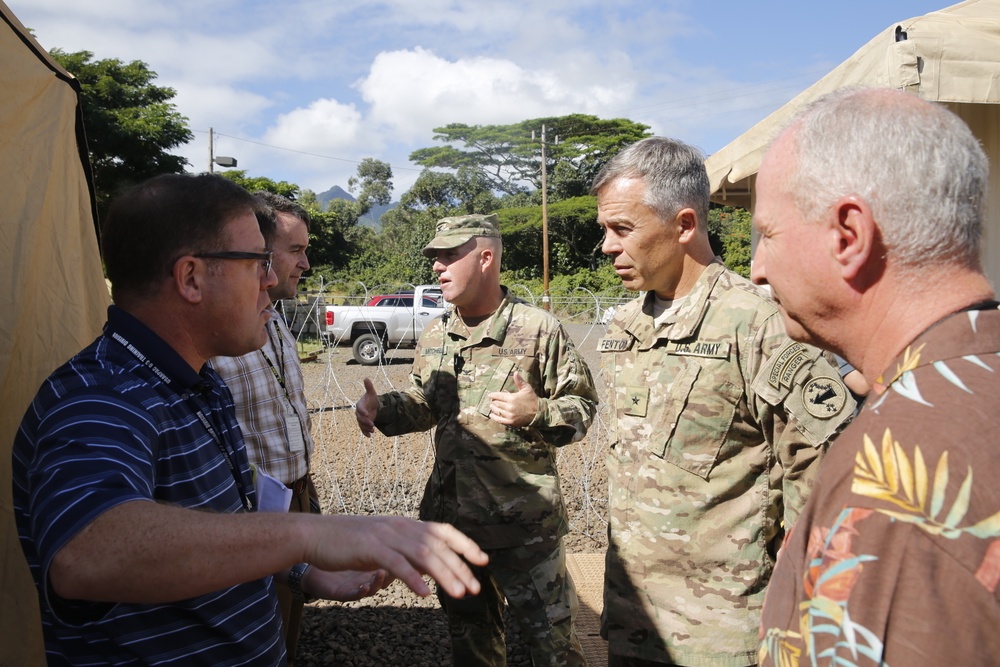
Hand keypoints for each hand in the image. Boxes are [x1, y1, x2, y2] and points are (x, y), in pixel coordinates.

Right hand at [306, 515, 487, 598]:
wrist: (318, 535)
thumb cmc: (351, 542)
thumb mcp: (385, 544)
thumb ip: (407, 552)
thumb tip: (430, 566)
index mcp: (406, 524)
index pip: (443, 531)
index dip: (465, 544)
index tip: (483, 560)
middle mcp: (401, 526)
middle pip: (439, 546)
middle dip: (460, 567)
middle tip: (474, 587)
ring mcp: (387, 536)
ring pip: (424, 554)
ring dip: (445, 575)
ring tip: (458, 593)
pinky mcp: (372, 548)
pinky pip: (398, 564)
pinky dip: (413, 578)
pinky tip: (424, 593)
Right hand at [355, 378, 378, 435]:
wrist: (373, 406)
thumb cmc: (371, 399)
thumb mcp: (372, 393)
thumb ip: (369, 387)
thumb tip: (366, 378)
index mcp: (360, 405)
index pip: (360, 408)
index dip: (363, 411)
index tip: (367, 414)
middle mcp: (359, 412)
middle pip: (360, 418)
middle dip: (365, 421)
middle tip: (372, 424)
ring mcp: (360, 419)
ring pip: (361, 424)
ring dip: (366, 428)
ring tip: (373, 430)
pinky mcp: (363, 424)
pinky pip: (363, 429)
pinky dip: (365, 432)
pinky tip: (369, 436)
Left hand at [488, 373, 537, 426]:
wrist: (538, 413)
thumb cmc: (532, 399)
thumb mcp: (526, 388)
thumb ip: (519, 381)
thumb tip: (515, 372)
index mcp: (512, 398)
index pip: (498, 396)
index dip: (493, 395)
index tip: (490, 395)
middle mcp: (509, 407)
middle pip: (496, 403)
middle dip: (493, 401)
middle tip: (491, 400)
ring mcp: (510, 415)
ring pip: (497, 411)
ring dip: (493, 408)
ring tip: (491, 406)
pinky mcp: (511, 422)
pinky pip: (500, 420)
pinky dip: (495, 417)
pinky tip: (492, 415)